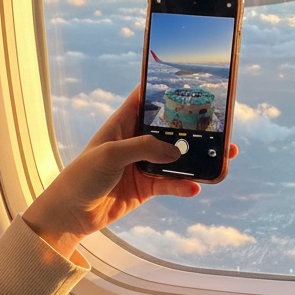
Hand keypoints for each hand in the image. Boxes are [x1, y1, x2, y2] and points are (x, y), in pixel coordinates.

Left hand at [23, 89, 236, 259]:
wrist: (72, 213)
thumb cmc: (83, 176)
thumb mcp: (111, 154)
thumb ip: (144, 148)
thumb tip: (177, 152)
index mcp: (123, 122)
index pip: (146, 97)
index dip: (166, 88)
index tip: (192, 81)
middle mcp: (136, 140)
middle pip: (171, 128)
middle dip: (195, 128)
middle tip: (221, 125)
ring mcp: (143, 163)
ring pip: (177, 157)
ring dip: (198, 158)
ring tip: (223, 157)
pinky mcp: (147, 186)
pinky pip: (171, 183)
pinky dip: (184, 185)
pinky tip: (195, 187)